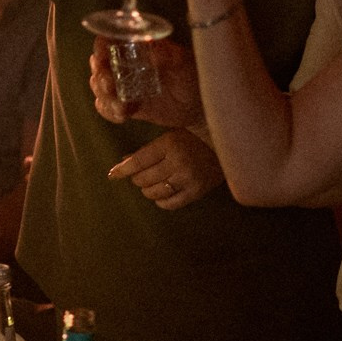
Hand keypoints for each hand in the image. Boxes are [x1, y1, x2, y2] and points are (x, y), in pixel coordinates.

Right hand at [87, 36, 202, 127]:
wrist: (197, 104)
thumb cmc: (191, 75)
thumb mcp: (184, 63)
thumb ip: (170, 55)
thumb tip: (153, 50)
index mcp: (135, 47)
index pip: (109, 40)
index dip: (101, 46)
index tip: (102, 55)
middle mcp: (124, 64)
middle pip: (99, 66)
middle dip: (101, 77)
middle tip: (110, 86)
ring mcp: (123, 85)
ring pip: (100, 88)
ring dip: (105, 97)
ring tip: (123, 107)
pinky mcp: (126, 104)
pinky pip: (108, 108)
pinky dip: (110, 112)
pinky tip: (123, 116)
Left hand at [106, 127, 225, 210]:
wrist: (228, 146)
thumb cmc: (195, 138)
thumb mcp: (171, 137)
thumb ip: (148, 150)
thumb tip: (124, 160)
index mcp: (169, 144)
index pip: (138, 161)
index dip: (122, 169)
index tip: (112, 175)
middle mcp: (177, 162)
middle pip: (143, 179)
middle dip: (137, 179)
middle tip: (140, 175)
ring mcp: (188, 178)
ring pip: (154, 193)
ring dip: (148, 190)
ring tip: (151, 184)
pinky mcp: (197, 191)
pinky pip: (170, 203)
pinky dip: (161, 201)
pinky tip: (162, 195)